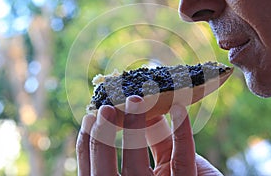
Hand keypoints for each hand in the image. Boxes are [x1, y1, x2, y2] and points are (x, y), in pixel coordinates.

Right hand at [76, 95, 222, 174]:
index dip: (88, 145)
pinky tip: (179, 109)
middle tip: (105, 108)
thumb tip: (147, 109)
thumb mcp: (167, 164)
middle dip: (102, 137)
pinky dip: (182, 133)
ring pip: (134, 170)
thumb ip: (156, 141)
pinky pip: (182, 162)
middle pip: (106, 172)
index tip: (88, 117)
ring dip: (132, 131)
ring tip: (135, 101)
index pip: (96, 169)